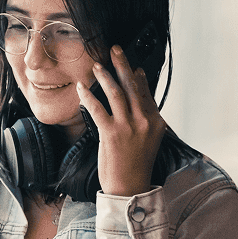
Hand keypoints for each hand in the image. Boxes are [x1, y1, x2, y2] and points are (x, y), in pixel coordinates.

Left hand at [75, 45, 166, 196]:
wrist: (130, 188)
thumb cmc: (136, 165)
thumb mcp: (149, 140)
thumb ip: (147, 119)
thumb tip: (140, 98)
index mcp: (156, 122)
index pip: (147, 93)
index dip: (139, 77)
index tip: (133, 66)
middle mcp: (144, 121)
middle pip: (132, 86)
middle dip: (122, 65)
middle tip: (115, 49)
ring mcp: (128, 127)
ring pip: (116, 93)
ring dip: (104, 76)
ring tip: (96, 65)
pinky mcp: (111, 134)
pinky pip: (98, 109)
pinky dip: (89, 96)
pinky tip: (81, 88)